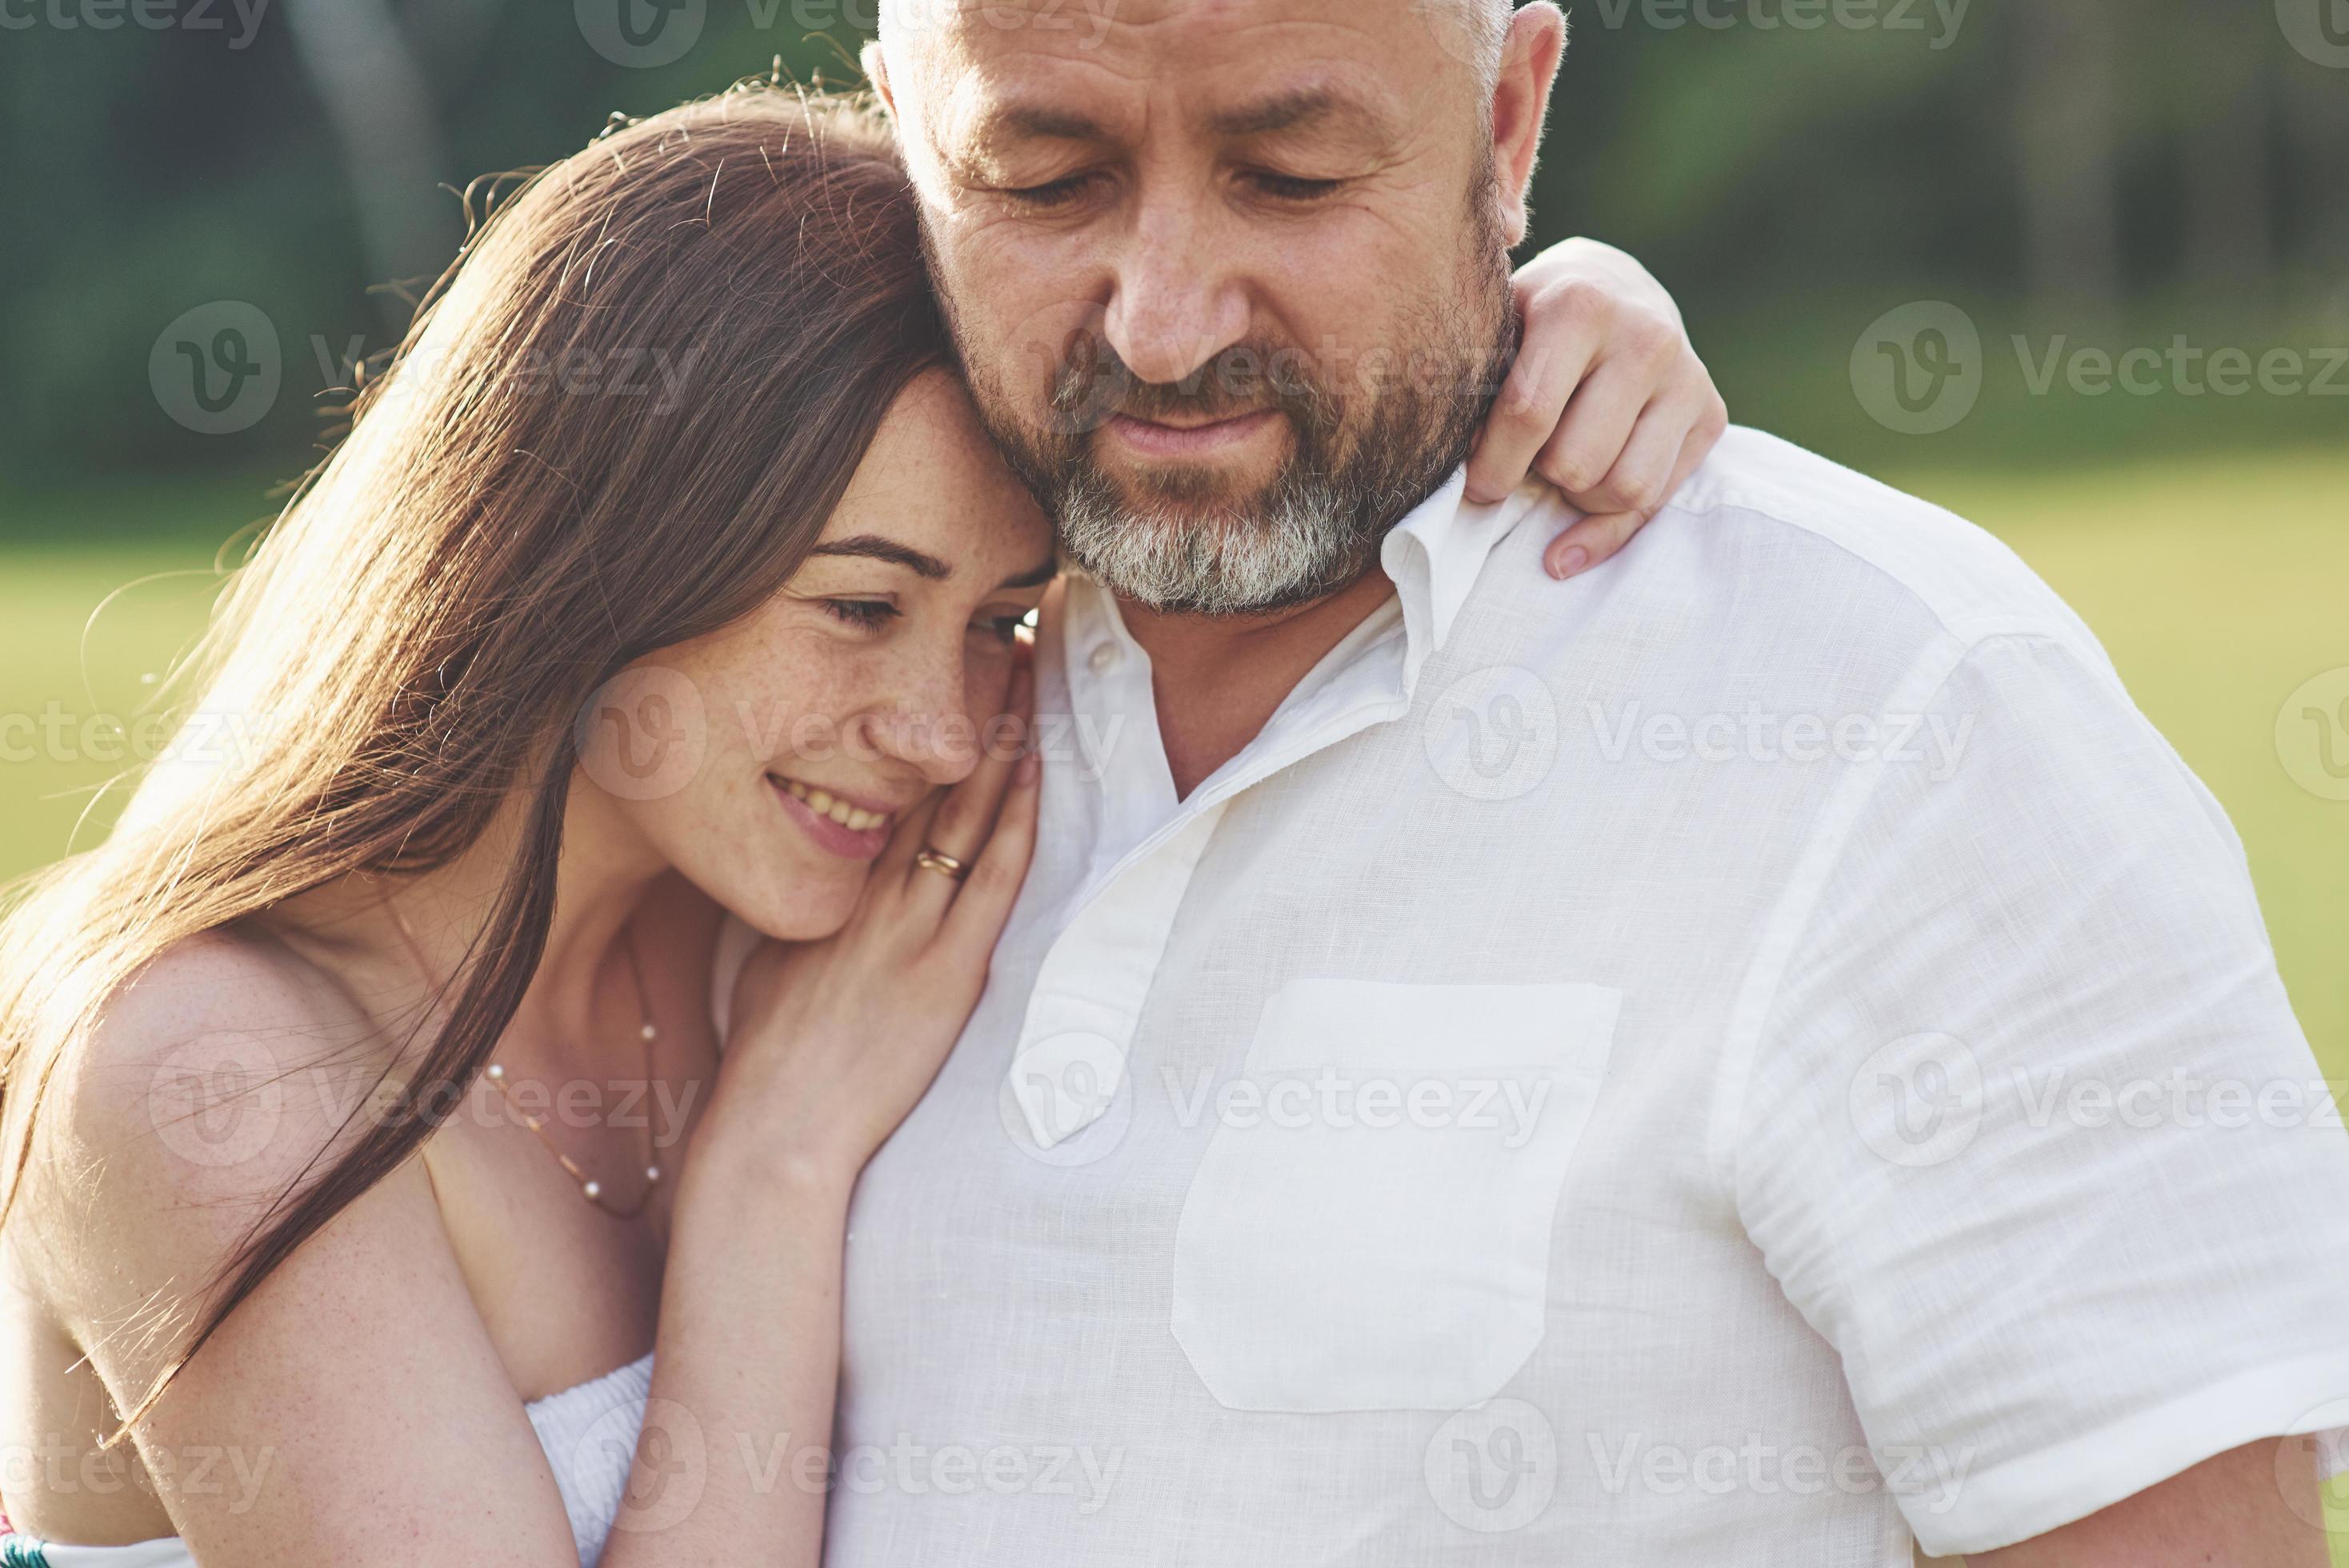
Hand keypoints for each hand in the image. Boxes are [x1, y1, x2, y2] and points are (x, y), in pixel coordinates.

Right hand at [713, 669, 1041, 1181]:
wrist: (775, 1126)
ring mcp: (911, 928)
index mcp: (832, 888)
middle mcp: (872, 894)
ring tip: (1028, 681)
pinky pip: (991, 879)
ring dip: (999, 746)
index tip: (946, 682)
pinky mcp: (947, 971)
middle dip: (968, 715)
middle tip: (1001, 646)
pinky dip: (1017, 821)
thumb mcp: (775, 965)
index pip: (883, 792)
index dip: (920, 736)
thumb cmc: (770, 1059)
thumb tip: (828, 891)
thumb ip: (810, 920)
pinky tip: (1034, 772)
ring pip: (964, 814)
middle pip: (929, 784)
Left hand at [1465, 237, 1729, 577]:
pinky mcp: (1711, 413)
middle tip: (1526, 461)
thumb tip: (1455, 476)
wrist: (1617, 286)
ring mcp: (1686, 375)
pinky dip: (1605, 530)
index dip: (1493, 465)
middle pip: (1576, 463)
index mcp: (1580, 304)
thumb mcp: (1500, 328)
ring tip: (1559, 469)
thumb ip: (1475, 386)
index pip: (1529, 414)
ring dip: (1577, 498)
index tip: (1476, 483)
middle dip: (1538, 475)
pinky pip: (1654, 504)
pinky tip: (1570, 537)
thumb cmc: (1534, 320)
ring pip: (1622, 489)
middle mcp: (1645, 335)